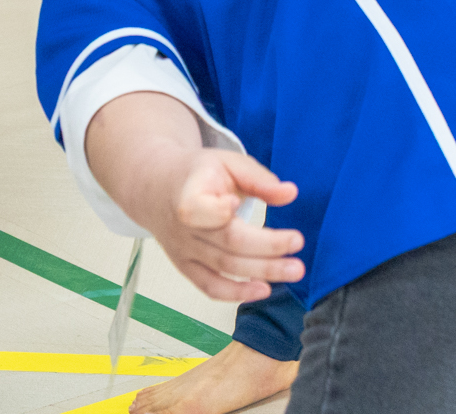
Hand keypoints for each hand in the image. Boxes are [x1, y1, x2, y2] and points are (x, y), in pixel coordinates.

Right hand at [146, 147, 304, 301]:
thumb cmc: (198, 173)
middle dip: (265, 247)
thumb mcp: (226, 162)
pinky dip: (236, 294)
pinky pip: (210, 287)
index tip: (239, 202)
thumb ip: (257, 178)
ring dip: (261, 272)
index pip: (197, 209)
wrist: (157, 189)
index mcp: (188, 194)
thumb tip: (290, 193)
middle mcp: (183, 227)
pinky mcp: (186, 267)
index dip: (218, 211)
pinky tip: (263, 290)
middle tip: (298, 243)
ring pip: (223, 268)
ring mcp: (183, 251)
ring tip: (294, 270)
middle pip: (226, 243)